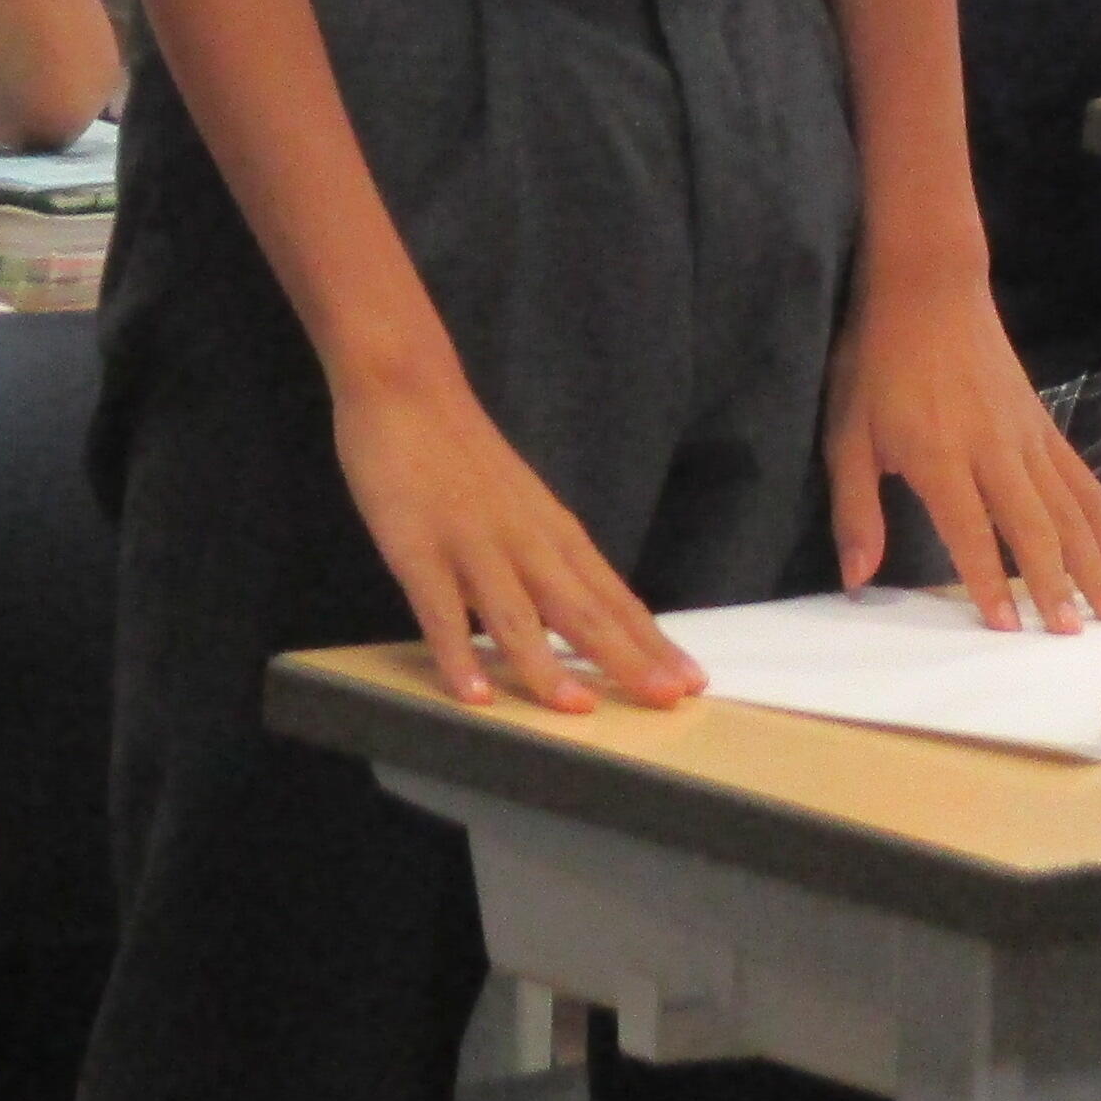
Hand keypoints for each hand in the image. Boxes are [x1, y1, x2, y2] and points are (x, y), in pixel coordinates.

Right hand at [327, 364, 697, 712]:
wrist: (408, 388)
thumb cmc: (465, 455)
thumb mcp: (523, 507)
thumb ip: (547, 560)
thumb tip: (579, 619)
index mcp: (554, 534)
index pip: (614, 597)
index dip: (652, 643)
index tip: (692, 683)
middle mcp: (525, 541)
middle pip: (583, 609)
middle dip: (628, 658)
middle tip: (669, 700)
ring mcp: (471, 544)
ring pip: (516, 615)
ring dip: (546, 666)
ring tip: (579, 712)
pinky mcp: (417, 546)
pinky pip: (439, 609)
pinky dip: (457, 653)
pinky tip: (473, 694)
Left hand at [822, 261, 1100, 625]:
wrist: (930, 286)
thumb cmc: (878, 360)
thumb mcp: (847, 432)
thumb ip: (855, 509)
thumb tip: (857, 578)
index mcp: (939, 456)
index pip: (971, 532)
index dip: (988, 582)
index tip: (1007, 628)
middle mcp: (992, 449)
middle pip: (1033, 526)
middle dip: (1055, 584)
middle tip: (1073, 633)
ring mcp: (1026, 436)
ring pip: (1068, 508)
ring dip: (1093, 561)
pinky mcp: (1043, 424)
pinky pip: (1081, 479)